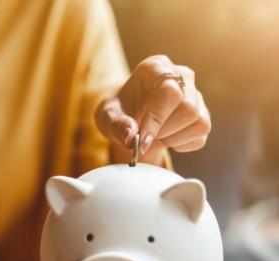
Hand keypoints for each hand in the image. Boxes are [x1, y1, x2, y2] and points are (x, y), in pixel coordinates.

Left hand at [95, 55, 210, 164]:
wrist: (129, 120)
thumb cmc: (118, 112)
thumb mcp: (107, 117)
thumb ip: (116, 124)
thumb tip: (131, 137)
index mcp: (156, 67)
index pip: (169, 91)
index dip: (157, 119)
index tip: (142, 140)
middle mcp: (181, 76)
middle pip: (188, 108)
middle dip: (164, 130)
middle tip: (144, 135)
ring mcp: (195, 94)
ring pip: (199, 122)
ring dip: (173, 138)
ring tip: (155, 134)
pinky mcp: (202, 113)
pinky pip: (201, 136)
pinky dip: (182, 145)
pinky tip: (167, 138)